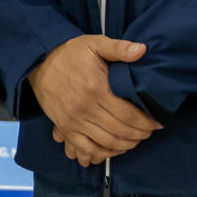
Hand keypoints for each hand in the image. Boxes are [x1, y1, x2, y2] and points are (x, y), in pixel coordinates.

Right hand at [27, 34, 159, 166]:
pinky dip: (104, 153)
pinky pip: (87, 147)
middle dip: (140, 134)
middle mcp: (85, 107)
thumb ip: (119, 48)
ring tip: (136, 140)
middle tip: (149, 132)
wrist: (39, 62)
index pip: (129, 114)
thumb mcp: (94, 44)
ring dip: (126, 145)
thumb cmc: (70, 53)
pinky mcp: (65, 126)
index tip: (157, 123)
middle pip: (120, 130)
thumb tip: (142, 50)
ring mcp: (74, 119)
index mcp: (96, 88)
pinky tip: (115, 149)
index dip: (147, 122)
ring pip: (107, 141)